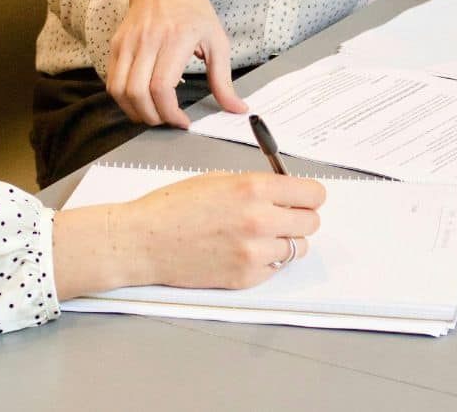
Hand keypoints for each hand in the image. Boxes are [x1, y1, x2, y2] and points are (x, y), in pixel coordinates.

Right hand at [52, 172, 325, 297]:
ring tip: (258, 235)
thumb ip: (257, 185)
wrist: (144, 241)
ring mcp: (255, 253)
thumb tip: (287, 192)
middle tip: (281, 216)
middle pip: (311, 222)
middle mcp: (260, 220)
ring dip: (284, 241)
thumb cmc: (173, 207)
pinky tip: (241, 251)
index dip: (309, 195)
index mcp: (254, 188)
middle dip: (299, 217)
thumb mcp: (219, 180)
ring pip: (298, 248)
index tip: (303, 198)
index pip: (313, 194)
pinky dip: (266, 261)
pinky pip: (276, 268)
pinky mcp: (246, 277)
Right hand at [107, 0, 246, 127]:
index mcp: (176, 39)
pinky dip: (123, 99)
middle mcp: (148, 40)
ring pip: (119, 90)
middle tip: (167, 121)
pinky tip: (140, 101)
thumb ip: (223, 79)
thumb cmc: (193, 12)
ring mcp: (128, 42)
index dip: (169, 113)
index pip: (161, 87)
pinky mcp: (116, 44)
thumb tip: (237, 108)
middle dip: (152, 117)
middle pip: (138, 93)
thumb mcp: (217, 41)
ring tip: (153, 114)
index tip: (182, 121)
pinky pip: (112, 81)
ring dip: (134, 111)